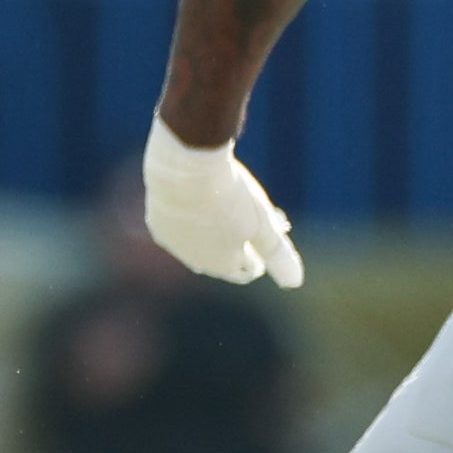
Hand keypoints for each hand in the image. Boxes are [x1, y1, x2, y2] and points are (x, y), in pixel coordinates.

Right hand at [141, 118, 303, 286]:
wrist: (183, 169)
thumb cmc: (229, 196)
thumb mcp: (263, 225)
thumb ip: (278, 255)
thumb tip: (294, 283)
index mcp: (225, 265)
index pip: (248, 270)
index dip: (260, 252)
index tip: (267, 228)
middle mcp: (196, 262)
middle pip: (223, 258)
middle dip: (237, 242)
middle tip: (250, 214)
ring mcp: (174, 245)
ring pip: (198, 244)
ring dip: (212, 231)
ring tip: (224, 205)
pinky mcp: (157, 224)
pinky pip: (178, 228)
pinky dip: (190, 219)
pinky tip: (197, 199)